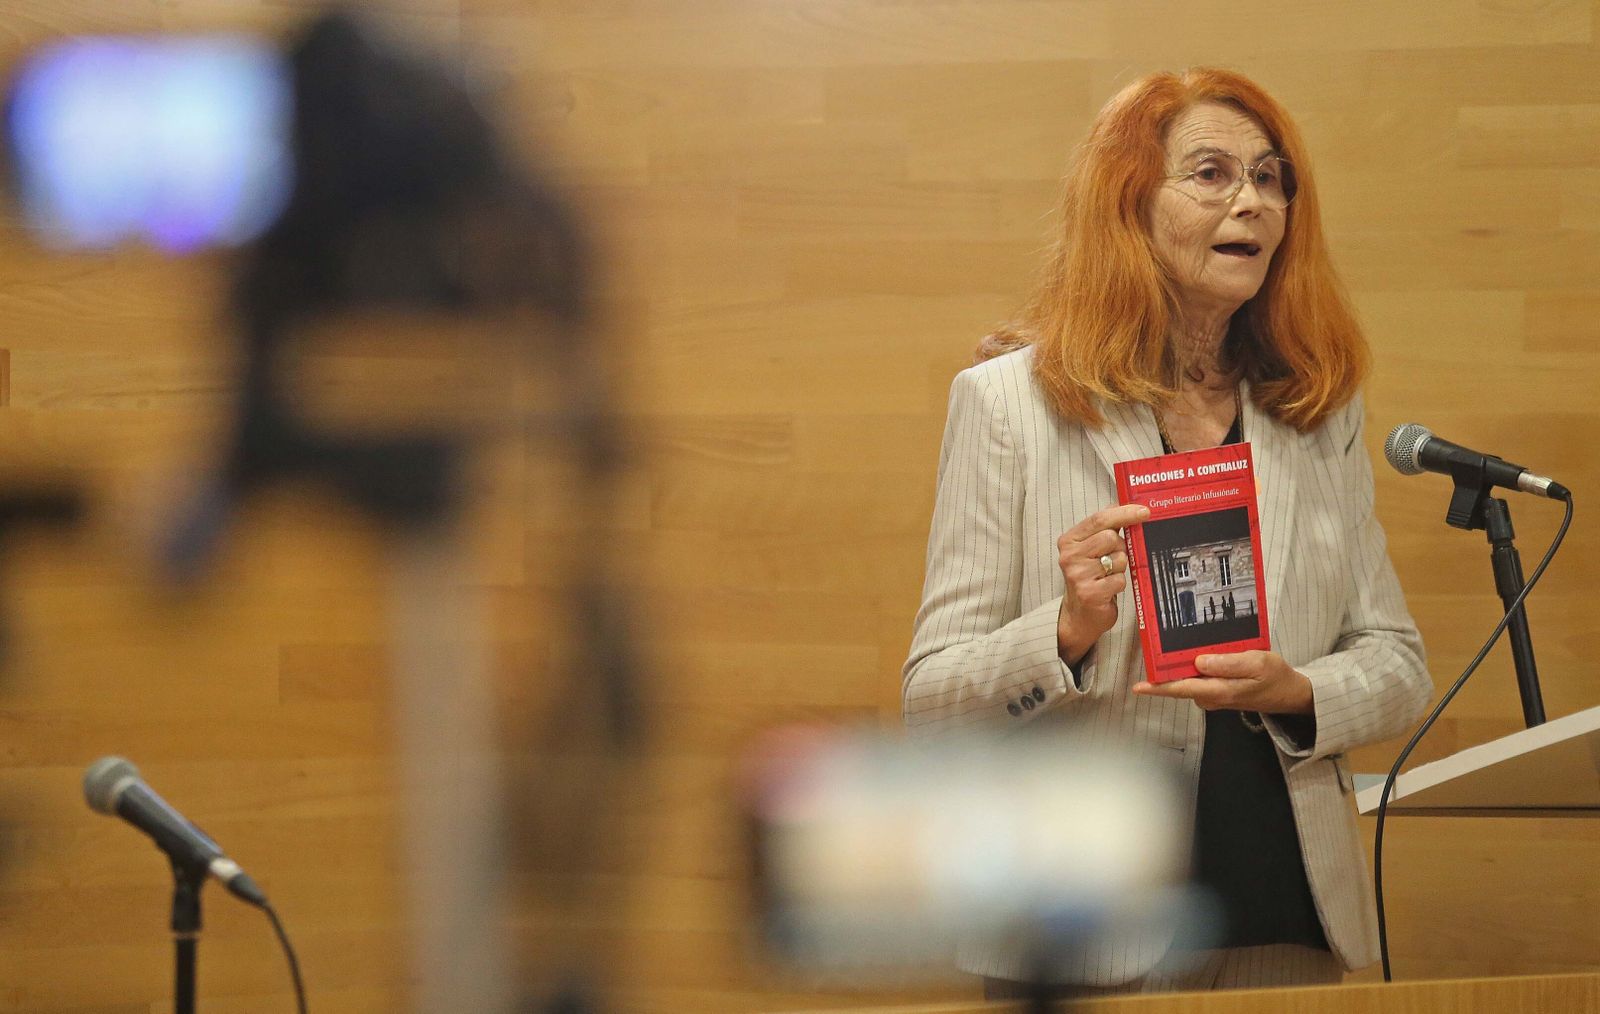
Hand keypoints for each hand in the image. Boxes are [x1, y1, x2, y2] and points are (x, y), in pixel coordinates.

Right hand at [1056, 503, 1149, 664]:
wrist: (1079, 614)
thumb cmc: (1089, 577)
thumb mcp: (1090, 549)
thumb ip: (1104, 529)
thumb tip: (1128, 506)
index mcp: (1069, 540)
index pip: (1099, 519)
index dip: (1124, 513)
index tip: (1145, 511)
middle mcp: (1069, 556)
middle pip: (1110, 537)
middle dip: (1120, 547)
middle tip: (1113, 558)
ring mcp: (1078, 575)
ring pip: (1118, 559)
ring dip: (1121, 567)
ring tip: (1108, 575)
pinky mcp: (1089, 593)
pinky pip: (1119, 580)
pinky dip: (1120, 583)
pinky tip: (1109, 588)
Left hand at [1132, 650, 1313, 714]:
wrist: (1289, 693)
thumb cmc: (1275, 677)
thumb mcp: (1258, 664)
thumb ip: (1229, 663)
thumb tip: (1199, 662)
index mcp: (1219, 690)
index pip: (1181, 689)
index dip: (1158, 687)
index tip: (1138, 686)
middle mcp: (1211, 695)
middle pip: (1180, 683)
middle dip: (1162, 670)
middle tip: (1150, 646)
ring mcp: (1213, 694)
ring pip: (1189, 678)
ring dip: (1178, 664)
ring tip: (1169, 641)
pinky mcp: (1217, 689)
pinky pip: (1199, 677)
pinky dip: (1193, 665)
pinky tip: (1194, 650)